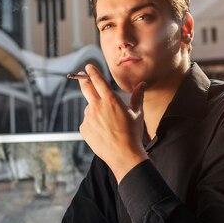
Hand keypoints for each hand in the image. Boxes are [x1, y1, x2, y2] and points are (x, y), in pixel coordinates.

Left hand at [78, 64, 147, 181]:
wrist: (124, 155)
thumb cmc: (132, 134)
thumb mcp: (137, 114)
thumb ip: (138, 96)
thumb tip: (142, 84)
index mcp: (110, 100)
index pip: (97, 80)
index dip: (92, 72)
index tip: (88, 67)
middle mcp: (97, 106)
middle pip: (86, 88)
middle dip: (83, 80)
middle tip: (81, 76)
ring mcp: (88, 118)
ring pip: (89, 108)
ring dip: (95, 110)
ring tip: (108, 124)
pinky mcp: (84, 128)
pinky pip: (87, 121)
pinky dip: (93, 123)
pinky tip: (103, 132)